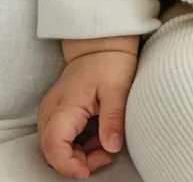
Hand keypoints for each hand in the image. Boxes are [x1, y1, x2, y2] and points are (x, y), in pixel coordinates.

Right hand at [37, 49, 137, 178]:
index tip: (89, 170)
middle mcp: (51, 111)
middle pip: (52, 152)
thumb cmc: (111, 62)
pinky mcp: (58, 112)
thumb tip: (112, 148)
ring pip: (55, 147)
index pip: (54, 147)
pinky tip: (97, 136)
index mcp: (64, 106)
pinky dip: (77, 144)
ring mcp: (52, 111)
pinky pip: (61, 137)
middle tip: (105, 154)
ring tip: (104, 144)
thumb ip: (113, 119)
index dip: (69, 165)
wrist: (104, 44)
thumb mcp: (118, 90)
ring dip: (78, 154)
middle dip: (77, 162)